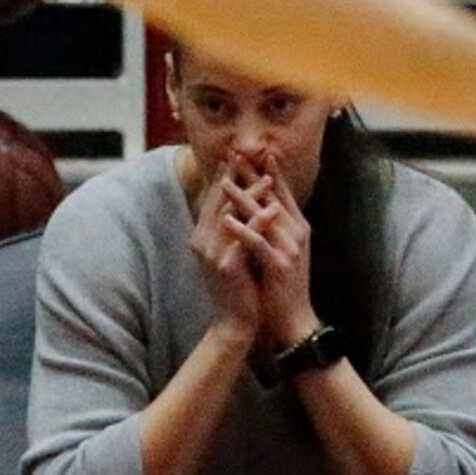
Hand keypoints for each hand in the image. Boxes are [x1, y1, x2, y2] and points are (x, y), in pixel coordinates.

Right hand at [188, 164, 263, 341]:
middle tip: (250, 153)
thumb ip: (231, 226)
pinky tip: (273, 210)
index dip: (225, 174)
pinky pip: (243, 239)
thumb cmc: (238, 285)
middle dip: (235, 176)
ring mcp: (211, 254)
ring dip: (250, 195)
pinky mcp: (225, 266)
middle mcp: (201, 241)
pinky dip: (258, 222)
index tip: (238, 153)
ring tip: (269, 178)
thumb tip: (240, 200)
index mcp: (202, 235)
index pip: (214, 197)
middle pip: (219, 200)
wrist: (235, 321)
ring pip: (231, 215)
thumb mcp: (232, 250)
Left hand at [220, 157, 316, 354]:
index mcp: (298, 226)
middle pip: (272, 196)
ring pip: (263, 216)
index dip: (268, 170)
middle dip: (252, 174)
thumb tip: (258, 204)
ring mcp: (291, 247)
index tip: (253, 151)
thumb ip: (274, 226)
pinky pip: (258, 243)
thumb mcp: (282, 249)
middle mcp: (297, 232)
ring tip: (224, 182)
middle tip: (236, 154)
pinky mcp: (280, 264)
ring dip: (242, 198)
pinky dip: (242, 230)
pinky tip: (227, 220)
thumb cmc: (283, 284)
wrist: (294, 318)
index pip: (281, 191)